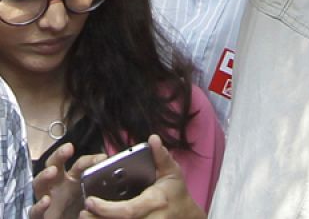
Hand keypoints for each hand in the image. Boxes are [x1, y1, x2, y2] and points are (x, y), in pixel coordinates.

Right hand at [29, 144, 105, 218]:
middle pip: (55, 165)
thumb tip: (120, 174)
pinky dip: (39, 205)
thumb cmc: (81, 205)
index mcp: (73, 178)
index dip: (90, 159)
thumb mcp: (93, 192)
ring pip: (40, 183)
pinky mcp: (40, 214)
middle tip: (68, 148)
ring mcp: (47, 197)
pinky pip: (35, 209)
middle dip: (60, 155)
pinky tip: (46, 201)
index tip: (102, 157)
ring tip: (52, 171)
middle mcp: (58, 185)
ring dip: (44, 176)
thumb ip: (102, 183)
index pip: (80, 163)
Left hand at [83, 137, 202, 218]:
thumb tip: (152, 139)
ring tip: (85, 216)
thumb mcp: (172, 172)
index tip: (90, 201)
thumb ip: (161, 156)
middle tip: (82, 212)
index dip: (106, 209)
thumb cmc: (176, 192)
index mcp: (154, 202)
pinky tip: (96, 218)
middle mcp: (148, 218)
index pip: (128, 210)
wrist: (183, 214)